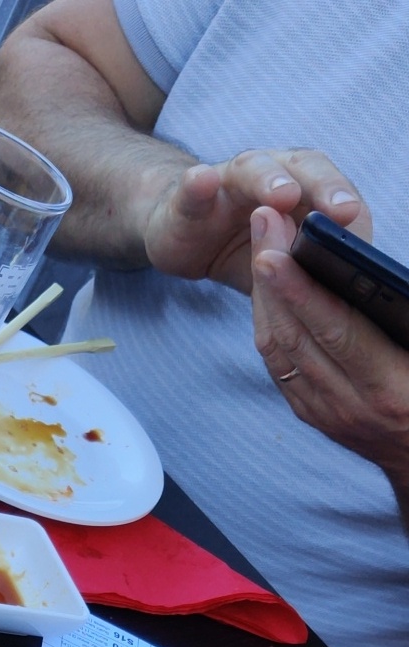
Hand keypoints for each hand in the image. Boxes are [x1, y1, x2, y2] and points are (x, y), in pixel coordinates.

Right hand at [143, 148, 368, 293]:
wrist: (183, 233)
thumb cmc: (242, 248)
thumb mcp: (282, 267)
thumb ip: (309, 271)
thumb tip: (348, 297)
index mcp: (302, 193)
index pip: (334, 193)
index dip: (348, 207)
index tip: (356, 222)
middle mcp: (272, 175)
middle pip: (304, 169)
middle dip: (323, 186)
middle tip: (338, 208)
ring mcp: (229, 182)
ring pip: (253, 169)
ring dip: (269, 179)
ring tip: (282, 195)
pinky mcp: (189, 197)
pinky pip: (193, 186)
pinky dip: (198, 184)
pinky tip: (201, 182)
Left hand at [251, 204, 408, 498]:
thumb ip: (406, 309)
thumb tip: (388, 279)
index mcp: (390, 390)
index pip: (335, 331)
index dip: (299, 289)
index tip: (274, 250)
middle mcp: (351, 406)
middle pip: (295, 334)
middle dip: (273, 274)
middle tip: (263, 221)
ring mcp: (327, 414)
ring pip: (278, 348)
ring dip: (265, 291)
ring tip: (263, 238)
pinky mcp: (314, 415)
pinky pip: (279, 365)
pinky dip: (270, 320)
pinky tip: (267, 285)